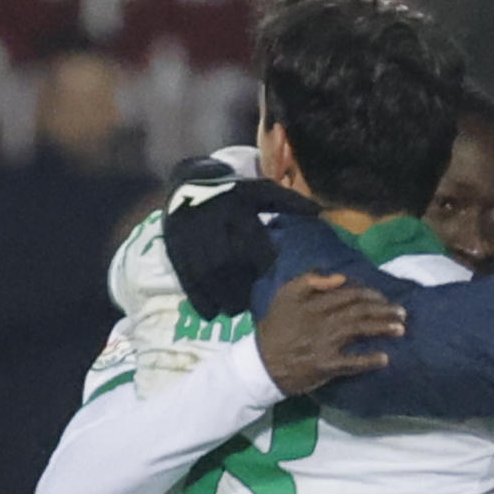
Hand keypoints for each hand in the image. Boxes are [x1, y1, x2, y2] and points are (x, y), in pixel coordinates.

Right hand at [159, 157, 319, 317]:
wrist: (190, 180)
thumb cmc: (235, 192)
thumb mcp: (261, 190)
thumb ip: (289, 201)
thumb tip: (319, 211)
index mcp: (236, 205)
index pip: (251, 239)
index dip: (261, 261)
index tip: (268, 276)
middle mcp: (211, 220)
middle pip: (226, 260)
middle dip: (239, 286)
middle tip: (249, 305)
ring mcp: (189, 233)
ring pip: (205, 271)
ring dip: (220, 296)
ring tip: (232, 311)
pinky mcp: (174, 244)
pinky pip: (185, 274)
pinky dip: (197, 297)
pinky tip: (209, 313)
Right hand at [256, 273, 406, 394]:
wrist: (262, 363)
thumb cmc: (276, 327)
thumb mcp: (285, 294)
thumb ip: (310, 280)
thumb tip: (339, 277)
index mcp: (314, 303)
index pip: (350, 294)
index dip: (371, 294)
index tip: (384, 298)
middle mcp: (322, 321)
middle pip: (359, 311)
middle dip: (384, 310)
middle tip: (402, 313)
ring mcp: (325, 344)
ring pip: (359, 331)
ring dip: (382, 328)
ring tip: (401, 329)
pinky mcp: (326, 365)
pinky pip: (351, 362)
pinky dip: (369, 360)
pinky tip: (385, 359)